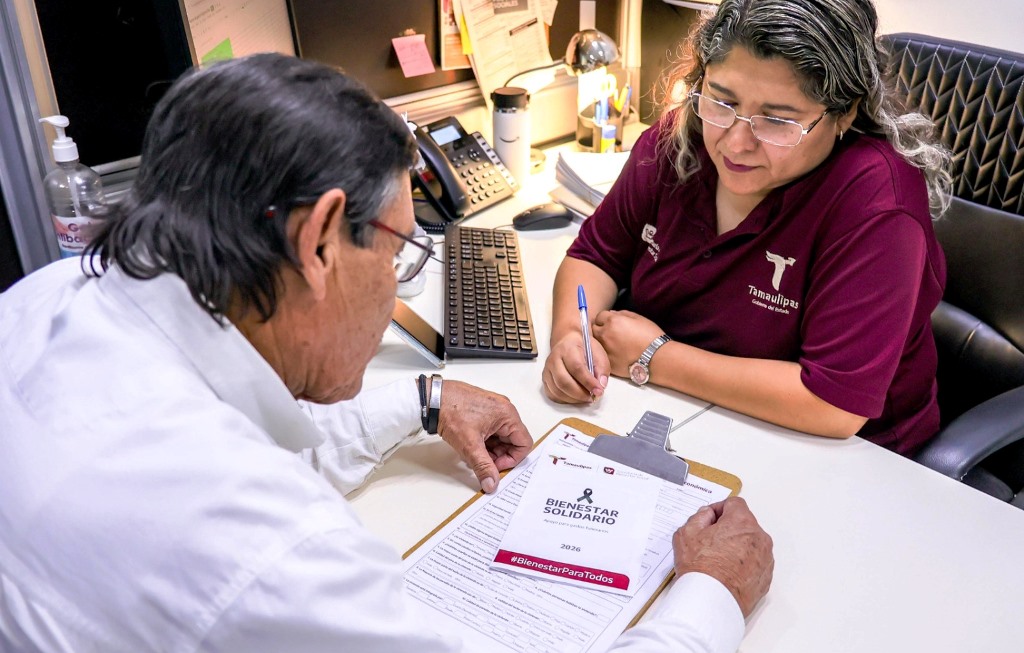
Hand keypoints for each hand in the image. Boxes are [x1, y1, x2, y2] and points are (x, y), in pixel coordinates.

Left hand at [436, 380, 532, 493]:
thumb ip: (483, 467)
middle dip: (498, 455)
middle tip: (483, 462)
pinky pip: (491, 431)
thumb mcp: (469, 445)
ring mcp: (494, 409)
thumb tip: (491, 483)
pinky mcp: (483, 411)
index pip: (524, 444)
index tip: (495, 466)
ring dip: (490, 449)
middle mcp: (504, 410)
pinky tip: (470, 445)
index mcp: (508, 415)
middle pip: (512, 441)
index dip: (512, 459)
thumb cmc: (451, 411)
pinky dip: (483, 441)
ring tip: (473, 453)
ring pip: (501, 437)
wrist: (432, 398)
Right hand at [542, 329, 609, 403]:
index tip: (599, 391)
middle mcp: (554, 358)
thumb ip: (601, 369)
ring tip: (586, 398)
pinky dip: (565, 400)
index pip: (576, 368)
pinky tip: (575, 398)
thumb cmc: (584, 349)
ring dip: (573, 399)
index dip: (588, 382)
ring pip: (557, 390)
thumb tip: (600, 385)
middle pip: (563, 381)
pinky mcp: (545, 379)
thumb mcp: (598, 353)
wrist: (568, 342)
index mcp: (568, 348)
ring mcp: (547, 369)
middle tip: (592, 397)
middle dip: (580, 394)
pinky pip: (552, 395)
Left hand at [592, 310, 665, 376]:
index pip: (599, 316)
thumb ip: (622, 314)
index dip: (605, 318)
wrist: (657, 359)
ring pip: (595, 343)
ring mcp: (605, 350)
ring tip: (613, 343)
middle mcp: (605, 335)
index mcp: (612, 322)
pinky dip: (606, 353)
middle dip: (600, 328)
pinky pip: (602, 355)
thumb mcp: (639, 318)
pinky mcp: (608, 363)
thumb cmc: (651, 337)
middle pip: (594, 329)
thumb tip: (612, 314)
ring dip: (601, 341)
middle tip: (611, 332)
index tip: (610, 322)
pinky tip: (616, 353)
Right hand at [672, 497, 773, 617]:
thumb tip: (708, 515)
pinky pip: (755, 563)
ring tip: (719, 560)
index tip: (710, 520)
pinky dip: (744, 564)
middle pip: (744, 524)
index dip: (719, 509)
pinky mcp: (766, 576)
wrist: (712, 601)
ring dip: (738, 546)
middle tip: (711, 541)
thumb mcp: (687, 533)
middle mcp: (759, 537)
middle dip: (729, 529)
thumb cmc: (701, 568)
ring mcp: (765, 558)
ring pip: (751, 544)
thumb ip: (699, 516)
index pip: (734, 504)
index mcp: (742, 522)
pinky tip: (728, 572)